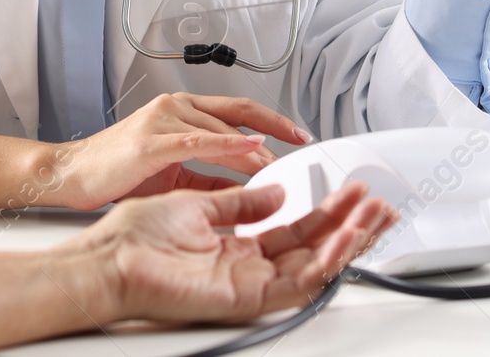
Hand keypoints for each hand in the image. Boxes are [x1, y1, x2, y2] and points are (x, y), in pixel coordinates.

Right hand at [50, 92, 312, 210]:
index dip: (272, 119)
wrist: (72, 173)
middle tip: (303, 146)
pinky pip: (199, 141)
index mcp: (180, 111)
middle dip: (275, 129)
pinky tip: (252, 150)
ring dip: (256, 148)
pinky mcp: (152, 140)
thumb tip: (247, 188)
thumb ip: (210, 177)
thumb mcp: (173, 176)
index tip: (298, 135)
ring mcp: (163, 119)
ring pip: (222, 128)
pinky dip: (229, 145)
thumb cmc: (116, 173)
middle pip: (237, 112)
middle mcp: (174, 107)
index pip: (237, 109)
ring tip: (282, 166)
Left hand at [59, 181, 395, 326]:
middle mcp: (248, 267)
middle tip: (378, 206)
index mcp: (238, 246)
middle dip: (350, 227)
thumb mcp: (198, 204)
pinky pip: (296, 286)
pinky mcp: (245, 297)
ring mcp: (249, 283)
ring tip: (375, 218)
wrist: (111, 256)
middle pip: (313, 249)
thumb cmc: (138, 235)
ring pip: (314, 269)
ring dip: (348, 242)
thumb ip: (240, 202)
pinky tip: (345, 240)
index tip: (350, 193)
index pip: (295, 230)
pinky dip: (325, 264)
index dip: (327, 213)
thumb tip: (275, 192)